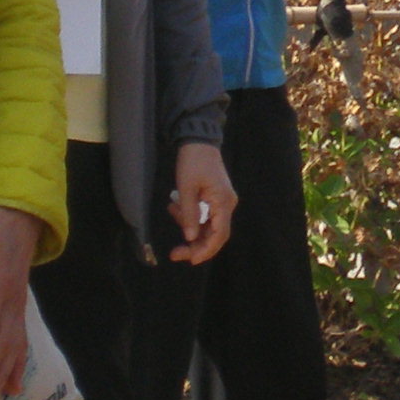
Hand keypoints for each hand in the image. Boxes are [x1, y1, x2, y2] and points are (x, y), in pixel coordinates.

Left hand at [0, 207, 44, 399]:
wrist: (20, 222)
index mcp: (0, 286)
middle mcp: (13, 303)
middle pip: (0, 343)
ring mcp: (18, 309)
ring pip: (12, 348)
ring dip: (0, 374)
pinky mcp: (19, 311)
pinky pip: (21, 344)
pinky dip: (17, 367)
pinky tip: (13, 388)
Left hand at [167, 141, 236, 263]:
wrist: (198, 140)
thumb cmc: (193, 161)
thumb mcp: (186, 188)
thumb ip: (189, 214)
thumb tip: (191, 238)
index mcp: (223, 202)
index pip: (219, 235)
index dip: (206, 250)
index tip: (189, 259)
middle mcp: (227, 205)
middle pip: (215, 235)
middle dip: (195, 246)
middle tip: (175, 253)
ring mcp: (222, 202)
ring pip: (208, 226)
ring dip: (189, 227)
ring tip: (172, 209)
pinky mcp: (215, 198)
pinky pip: (204, 215)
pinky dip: (190, 216)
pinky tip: (175, 206)